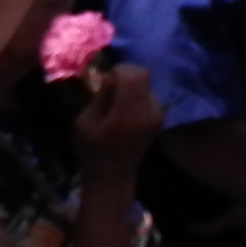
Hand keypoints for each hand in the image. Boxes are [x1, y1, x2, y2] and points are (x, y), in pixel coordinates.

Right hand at [70, 61, 160, 185]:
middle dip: (126, 76)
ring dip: (131, 86)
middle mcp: (149, 111)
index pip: (135, 75)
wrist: (113, 176)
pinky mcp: (160, 118)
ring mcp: (158, 115)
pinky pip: (149, 95)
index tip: (106, 78)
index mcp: (129, 113)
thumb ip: (101, 97)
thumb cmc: (92, 150)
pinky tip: (125, 110)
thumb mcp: (85, 122)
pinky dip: (137, 95)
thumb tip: (111, 76)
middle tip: (109, 87)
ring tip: (116, 101)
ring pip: (146, 85)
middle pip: (143, 76)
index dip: (120, 70)